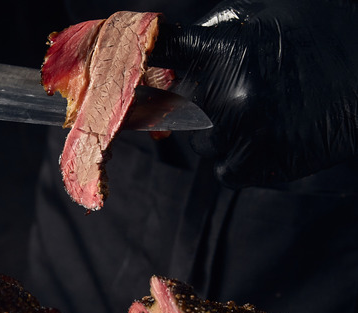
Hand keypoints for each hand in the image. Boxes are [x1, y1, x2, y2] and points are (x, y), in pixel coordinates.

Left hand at [151, 0, 357, 186]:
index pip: (160, 51)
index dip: (138, 62)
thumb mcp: (256, 21)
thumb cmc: (307, 42)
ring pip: (204, 143)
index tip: (126, 71)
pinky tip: (271, 136)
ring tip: (269, 112)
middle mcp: (225, 90)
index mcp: (220, 49)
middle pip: (178, 110)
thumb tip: (161, 61)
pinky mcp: (259, 163)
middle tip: (243, 93)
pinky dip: (241, 161)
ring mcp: (242, 130)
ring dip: (224, 135)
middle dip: (199, 105)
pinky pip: (224, 170)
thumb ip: (206, 39)